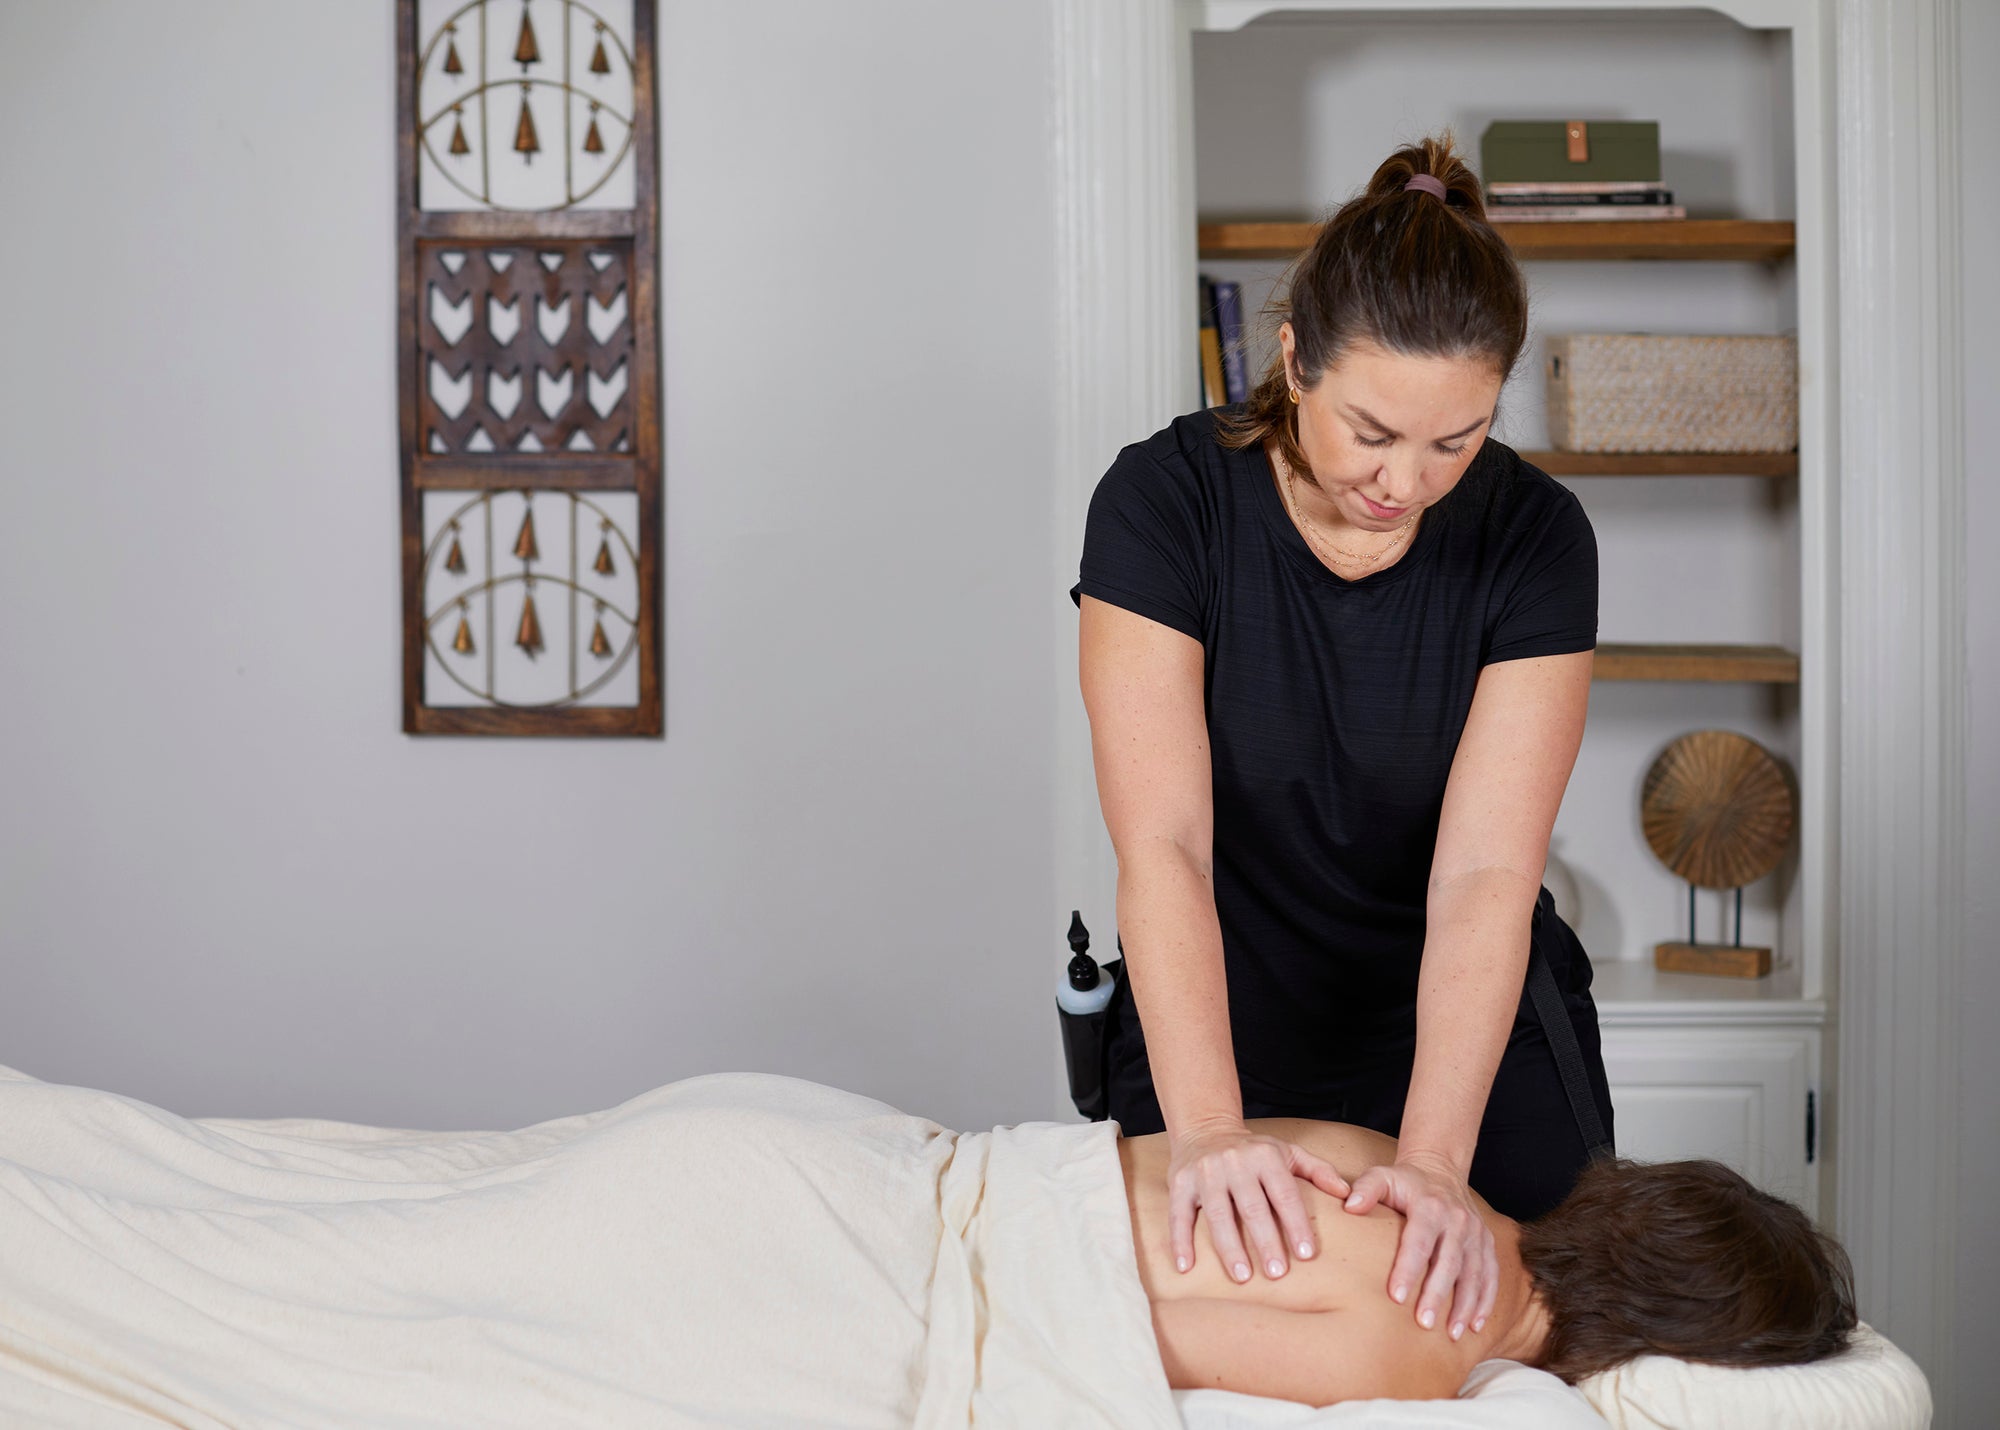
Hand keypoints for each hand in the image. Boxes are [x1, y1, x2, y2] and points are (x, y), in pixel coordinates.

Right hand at [1166, 1119, 1351, 1283]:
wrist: (1205, 1128)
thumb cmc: (1253, 1150)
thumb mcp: (1288, 1152)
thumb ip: (1318, 1171)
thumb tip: (1347, 1195)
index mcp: (1264, 1156)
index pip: (1284, 1194)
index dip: (1296, 1224)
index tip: (1306, 1254)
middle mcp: (1234, 1162)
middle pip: (1251, 1206)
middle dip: (1265, 1241)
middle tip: (1277, 1273)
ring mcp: (1204, 1172)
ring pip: (1217, 1213)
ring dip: (1228, 1247)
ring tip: (1241, 1276)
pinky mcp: (1179, 1183)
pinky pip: (1178, 1215)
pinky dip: (1180, 1241)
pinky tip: (1185, 1267)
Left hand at [1340, 1152, 1496, 1340]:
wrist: (1442, 1171)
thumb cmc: (1405, 1181)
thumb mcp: (1383, 1176)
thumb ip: (1366, 1189)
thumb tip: (1350, 1207)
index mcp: (1430, 1206)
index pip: (1419, 1242)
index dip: (1408, 1269)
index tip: (1395, 1297)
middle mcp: (1458, 1221)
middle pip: (1449, 1262)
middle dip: (1437, 1295)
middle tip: (1424, 1324)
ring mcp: (1476, 1234)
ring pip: (1474, 1274)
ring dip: (1464, 1305)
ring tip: (1452, 1334)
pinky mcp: (1487, 1244)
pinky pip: (1491, 1276)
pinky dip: (1486, 1301)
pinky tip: (1475, 1325)